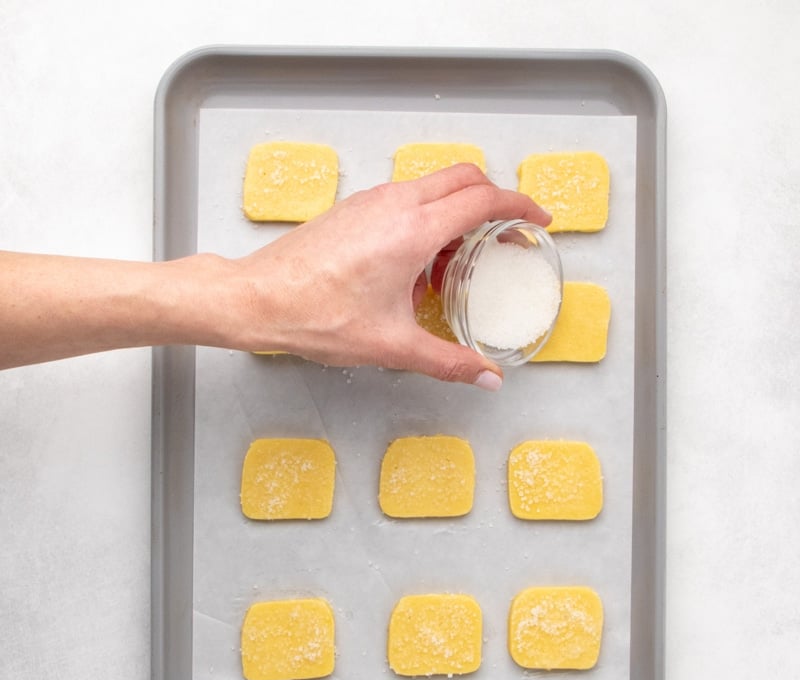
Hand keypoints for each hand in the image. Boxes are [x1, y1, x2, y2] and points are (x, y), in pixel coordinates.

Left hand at [222, 164, 551, 388]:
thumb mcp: (392, 345)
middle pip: (464, 178)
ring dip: (458, 211)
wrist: (258, 299)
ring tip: (460, 261)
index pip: (484, 200)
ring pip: (434, 186)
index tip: (537, 221)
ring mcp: (372, 201)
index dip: (519, 208)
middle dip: (495, 200)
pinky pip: (406, 199)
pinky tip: (418, 265)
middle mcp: (395, 203)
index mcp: (413, 230)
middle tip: (509, 233)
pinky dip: (427, 218)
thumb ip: (448, 361)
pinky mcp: (355, 209)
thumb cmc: (316, 315)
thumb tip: (486, 377)